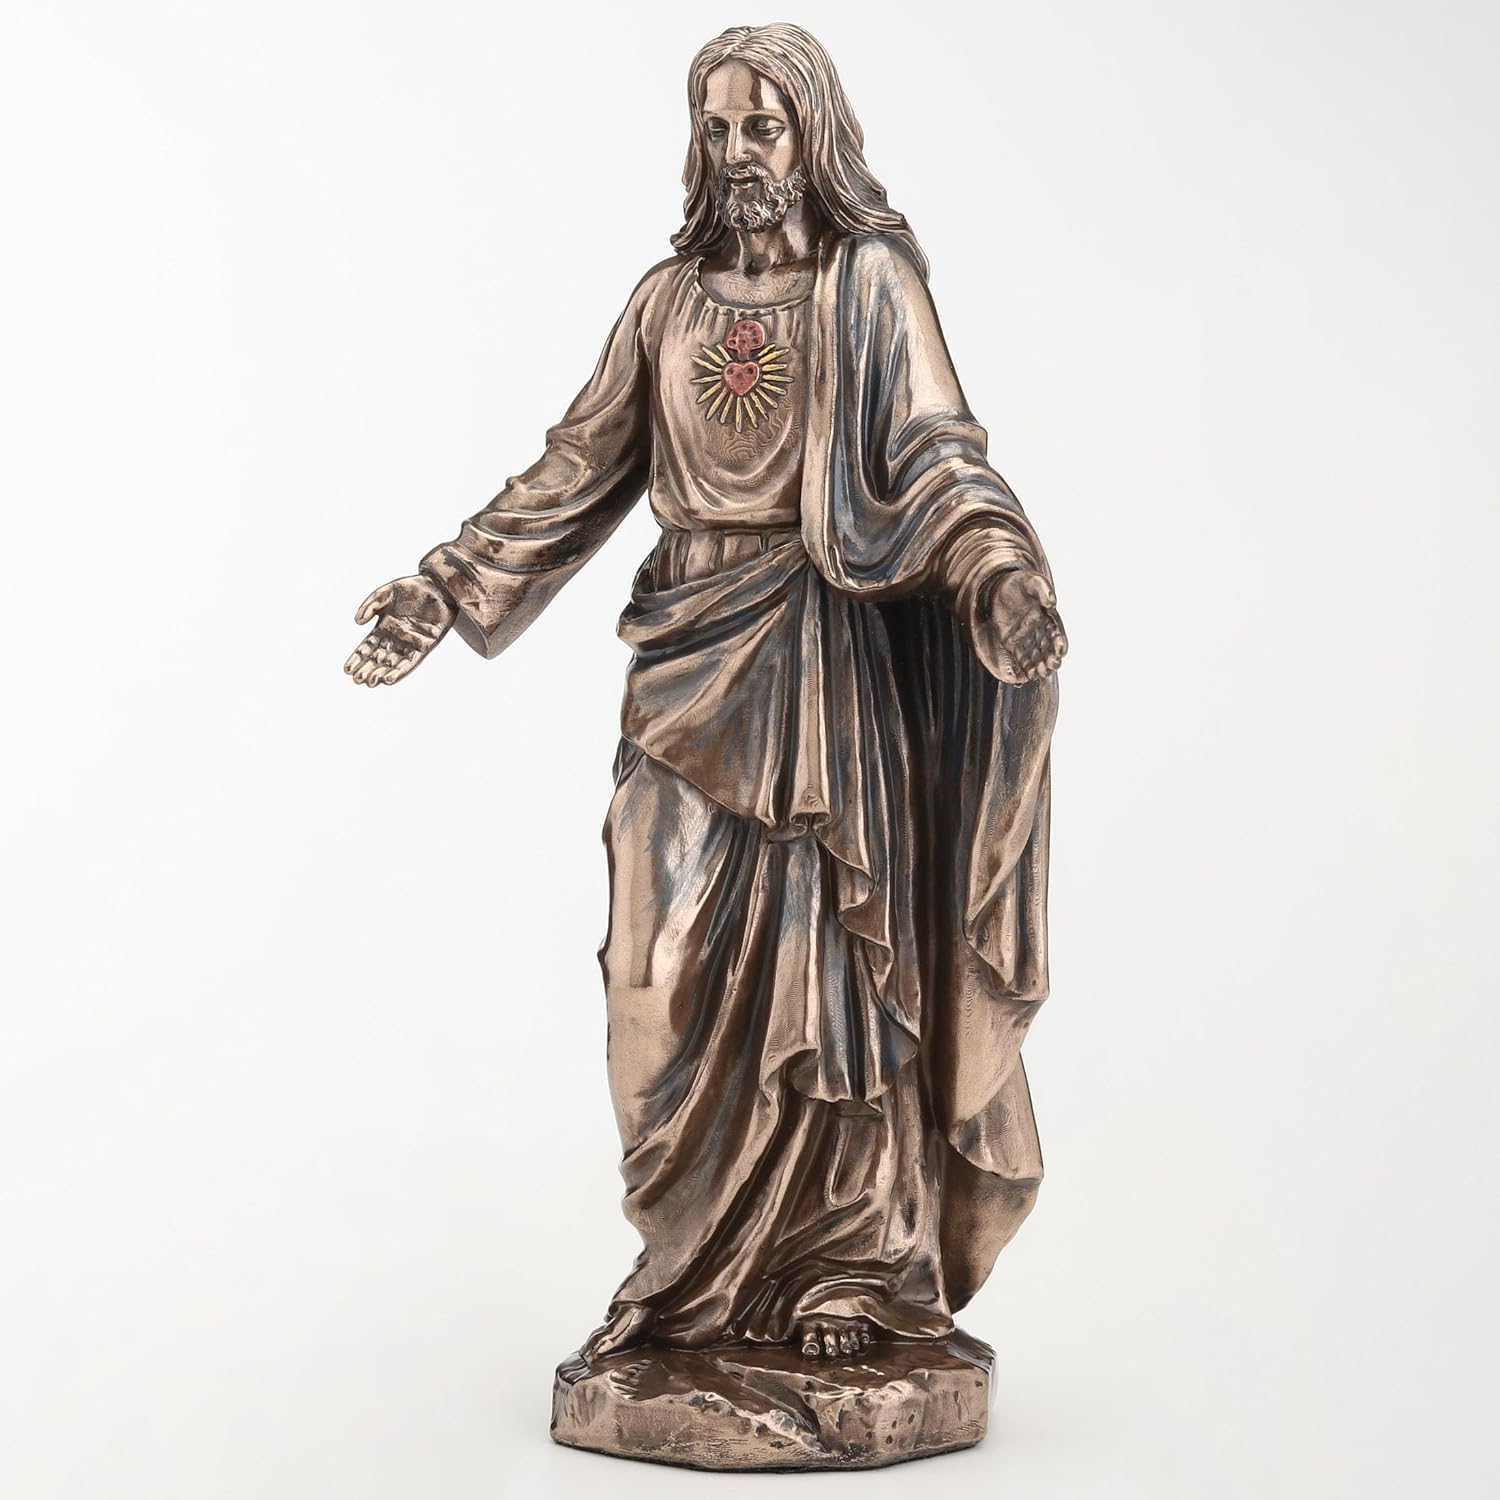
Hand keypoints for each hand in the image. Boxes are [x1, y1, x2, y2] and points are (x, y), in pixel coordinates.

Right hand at [343, 575, 455, 686]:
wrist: (437, 586)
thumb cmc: (411, 588)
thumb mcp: (384, 593)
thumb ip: (369, 606)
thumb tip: (357, 622)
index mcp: (384, 628)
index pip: (367, 646)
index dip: (357, 658)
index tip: (346, 669)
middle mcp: (396, 638)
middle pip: (378, 658)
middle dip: (367, 669)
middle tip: (357, 680)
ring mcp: (410, 643)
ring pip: (393, 663)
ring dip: (382, 674)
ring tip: (371, 683)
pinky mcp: (425, 647)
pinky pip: (411, 662)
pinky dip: (400, 671)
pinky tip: (389, 679)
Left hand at [971, 569, 1067, 684]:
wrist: (998, 587)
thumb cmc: (1019, 583)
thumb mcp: (1031, 581)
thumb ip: (1043, 589)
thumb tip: (1052, 602)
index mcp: (1049, 617)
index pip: (1057, 634)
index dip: (1060, 643)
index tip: (1060, 649)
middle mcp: (1040, 631)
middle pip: (1049, 649)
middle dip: (1052, 658)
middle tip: (1052, 665)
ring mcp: (1027, 639)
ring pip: (1037, 657)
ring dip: (1041, 666)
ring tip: (1041, 673)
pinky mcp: (1013, 644)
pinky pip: (1022, 659)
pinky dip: (1027, 667)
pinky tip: (1029, 675)